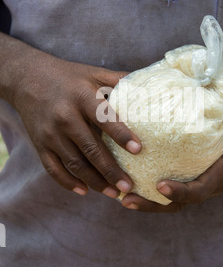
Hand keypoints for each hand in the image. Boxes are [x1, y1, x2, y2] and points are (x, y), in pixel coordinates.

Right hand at [12, 52, 140, 196]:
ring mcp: (50, 133)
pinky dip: (68, 182)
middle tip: (129, 185)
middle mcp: (65, 117)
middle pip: (90, 148)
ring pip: (74, 163)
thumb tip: (151, 85)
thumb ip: (119, 80)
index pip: (104, 118)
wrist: (27, 78)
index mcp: (82, 97)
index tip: (138, 149)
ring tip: (114, 193)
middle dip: (110, 170)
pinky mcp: (39, 144)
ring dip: (95, 181)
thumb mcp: (94, 73)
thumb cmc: (69, 77)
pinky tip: (85, 191)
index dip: (121, 134)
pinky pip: (53, 169)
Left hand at [121, 85, 222, 211]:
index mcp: (219, 176)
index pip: (197, 192)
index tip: (160, 186)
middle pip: (176, 204)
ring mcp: (199, 184)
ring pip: (171, 201)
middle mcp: (206, 184)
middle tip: (125, 199)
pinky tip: (131, 177)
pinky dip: (152, 191)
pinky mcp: (194, 179)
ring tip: (120, 196)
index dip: (180, 191)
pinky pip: (172, 189)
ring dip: (146, 201)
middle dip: (151, 205)